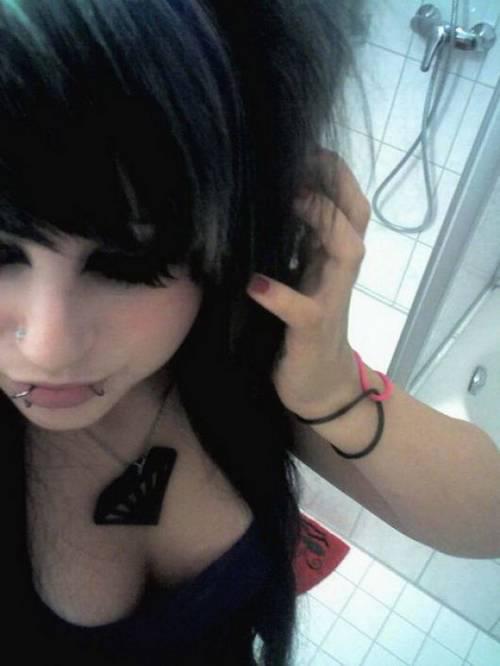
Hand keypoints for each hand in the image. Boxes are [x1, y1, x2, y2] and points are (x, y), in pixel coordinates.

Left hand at [246, 147, 370, 419]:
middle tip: (304, 155)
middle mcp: (338, 272)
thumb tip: (259, 207)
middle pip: (355, 217)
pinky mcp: (314, 333)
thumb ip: (292, 249)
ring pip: (345, 252)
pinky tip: (257, 284)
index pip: (345, 204)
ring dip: (320, 222)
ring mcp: (331, 301)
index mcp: (331, 258)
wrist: (321, 389)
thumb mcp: (299, 282)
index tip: (303, 144)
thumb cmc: (303, 331)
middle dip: (335, 182)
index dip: (331, 172)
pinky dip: (281, 296)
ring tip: (290, 199)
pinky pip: (304, 311)